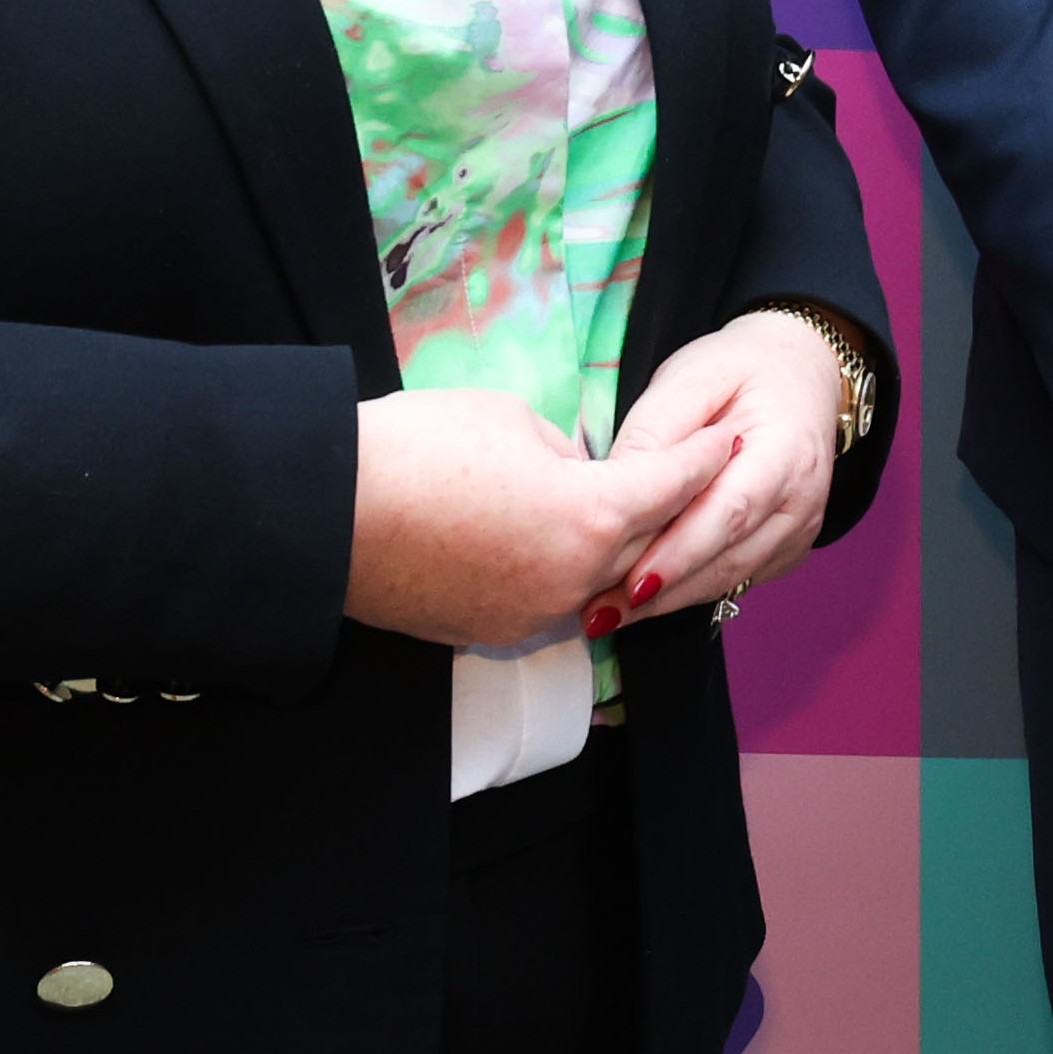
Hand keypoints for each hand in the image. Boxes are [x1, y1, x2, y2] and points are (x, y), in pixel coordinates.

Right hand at [344, 384, 718, 650]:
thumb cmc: (416, 448)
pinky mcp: (491, 633)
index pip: (672, 483)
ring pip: (600, 581)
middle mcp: (575, 579)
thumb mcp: (512, 419)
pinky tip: (555, 548)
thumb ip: (565, 451)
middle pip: (646, 542)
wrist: (326, 511)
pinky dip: (563, 576)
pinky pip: (551, 602)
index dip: (701, 456)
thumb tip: (576, 471)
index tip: (726, 441)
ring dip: (615, 551)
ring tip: (625, 516)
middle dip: (669, 508)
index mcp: (592, 516)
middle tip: (689, 478)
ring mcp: (533, 614)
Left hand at [589, 309, 856, 627]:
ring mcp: (800, 531)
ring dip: (668, 602)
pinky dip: (687, 592)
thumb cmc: (740, 370)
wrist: (800, 373)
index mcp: (786, 449)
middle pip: (728, 558)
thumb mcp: (692, 377)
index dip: (680, 552)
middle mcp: (802, 499)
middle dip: (662, 591)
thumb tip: (617, 490)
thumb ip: (656, 432)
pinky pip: (733, 580)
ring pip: (728, 579)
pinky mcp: (786, 549)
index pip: (732, 510)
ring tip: (606, 615)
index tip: (630, 582)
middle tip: (598, 612)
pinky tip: (643, 600)